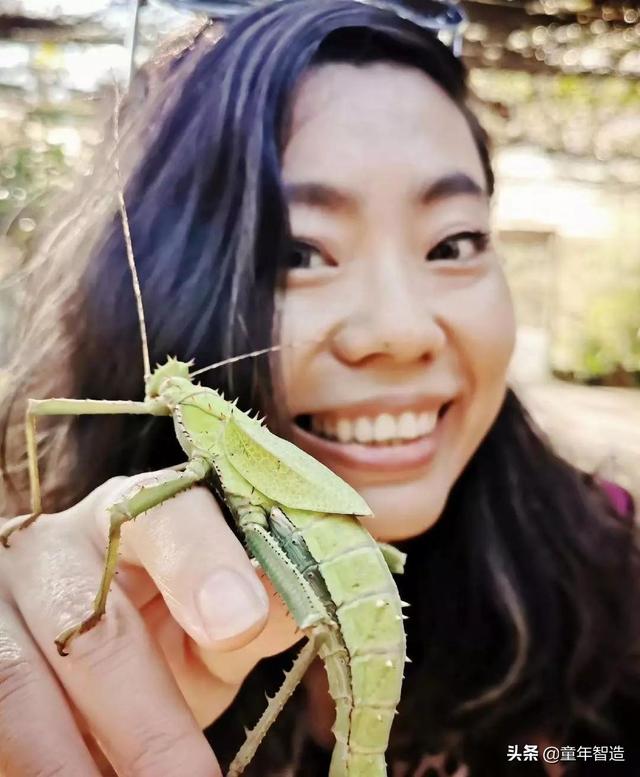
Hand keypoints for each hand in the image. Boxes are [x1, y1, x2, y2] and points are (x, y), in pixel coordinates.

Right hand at [0, 470, 302, 776]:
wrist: (77, 646)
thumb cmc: (166, 621)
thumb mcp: (218, 620)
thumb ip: (259, 613)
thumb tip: (309, 607)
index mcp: (137, 515)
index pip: (166, 514)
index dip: (201, 563)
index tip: (238, 623)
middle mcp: (59, 545)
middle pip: (94, 624)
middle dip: (145, 721)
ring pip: (17, 683)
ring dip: (68, 762)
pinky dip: (27, 764)